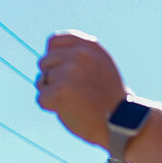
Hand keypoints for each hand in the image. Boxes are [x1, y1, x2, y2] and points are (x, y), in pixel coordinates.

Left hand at [35, 32, 126, 149]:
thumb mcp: (99, 64)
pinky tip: (68, 109)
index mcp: (89, 45)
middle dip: (51, 78)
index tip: (63, 71)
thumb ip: (78, 55)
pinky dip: (50, 107)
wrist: (120, 121)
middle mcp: (78, 54)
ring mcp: (68, 72)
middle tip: (72, 91)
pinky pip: (41, 98)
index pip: (53, 41)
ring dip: (51, 93)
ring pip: (41, 81)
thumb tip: (49, 53)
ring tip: (73, 100)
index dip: (52, 59)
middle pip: (44, 62)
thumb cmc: (107, 96)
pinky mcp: (59, 91)